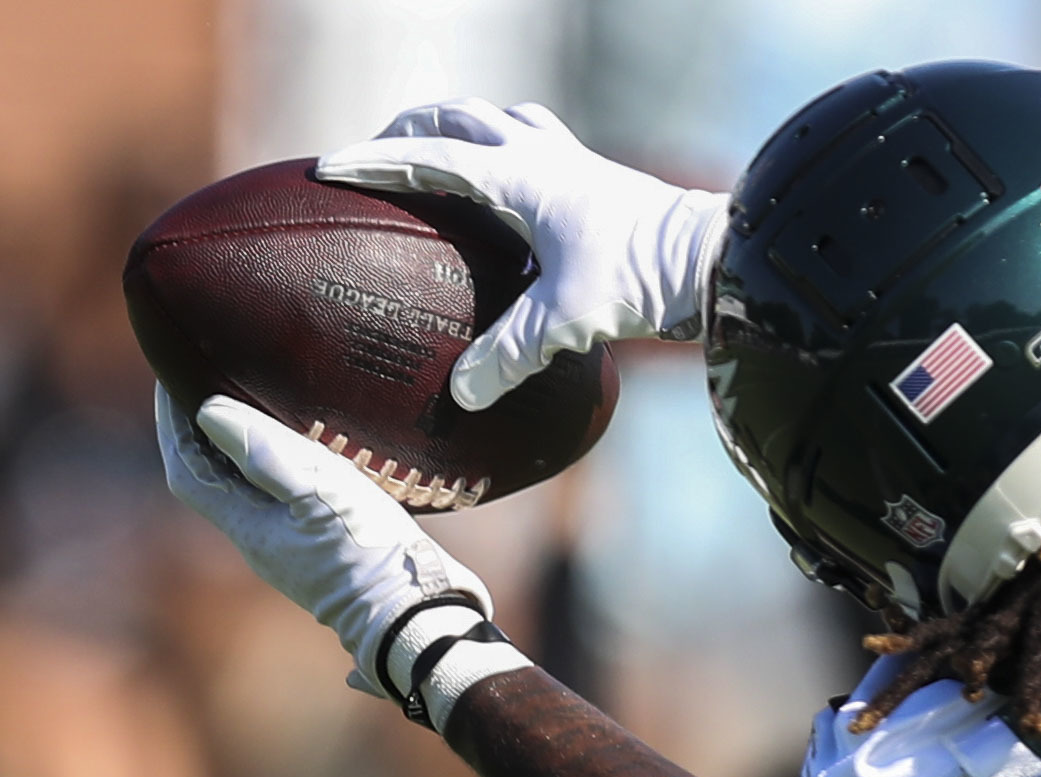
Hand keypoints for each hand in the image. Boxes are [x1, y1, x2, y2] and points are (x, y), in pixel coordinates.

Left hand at [156, 387, 493, 697]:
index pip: (188, 471)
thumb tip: (209, 412)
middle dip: (205, 432)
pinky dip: (280, 469)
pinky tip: (307, 453)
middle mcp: (262, 541)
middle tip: (212, 383)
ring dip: (243, 450)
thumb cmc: (369, 553)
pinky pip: (285, 501)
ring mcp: (293, 549)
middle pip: (215, 481)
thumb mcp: (319, 493)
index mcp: (248, 528)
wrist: (417, 615)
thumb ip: (265, 453)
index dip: (174, 425)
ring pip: (250, 491)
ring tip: (255, 406)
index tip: (175, 379)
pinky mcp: (325, 549)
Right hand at [317, 98, 727, 409]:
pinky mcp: (599, 176)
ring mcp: (574, 160)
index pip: (427, 156)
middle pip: (459, 117)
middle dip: (411, 128)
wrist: (712, 257)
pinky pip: (541, 141)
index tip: (327, 166)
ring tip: (441, 154)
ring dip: (466, 127)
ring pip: (503, 118)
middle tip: (380, 153)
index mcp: (518, 176)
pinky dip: (513, 148)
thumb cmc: (639, 278)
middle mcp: (541, 155)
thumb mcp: (566, 319)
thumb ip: (508, 355)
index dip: (374, 161)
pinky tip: (516, 188)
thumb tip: (461, 395)